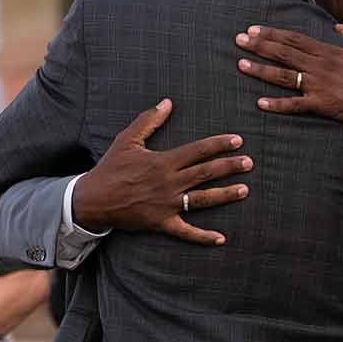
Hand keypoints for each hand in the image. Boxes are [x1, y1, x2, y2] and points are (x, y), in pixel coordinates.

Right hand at [69, 98, 253, 244]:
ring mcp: (167, 205)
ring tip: (245, 190)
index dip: (219, 144)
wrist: (93, 199)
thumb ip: (149, 120)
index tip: (238, 140)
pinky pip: (186, 232)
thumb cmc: (110, 168)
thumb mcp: (127, 139)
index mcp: (163, 162)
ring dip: (225, 194)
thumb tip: (167, 102)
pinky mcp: (161, 223)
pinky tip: (221, 238)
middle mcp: (169, 183)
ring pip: (202, 199)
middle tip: (249, 163)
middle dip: (230, 167)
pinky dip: (203, 237)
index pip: (198, 150)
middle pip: (206, 173)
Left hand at [235, 25, 342, 130]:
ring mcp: (319, 86)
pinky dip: (277, 105)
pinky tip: (260, 103)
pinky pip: (295, 105)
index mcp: (328, 51)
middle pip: (283, 53)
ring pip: (284, 76)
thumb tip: (338, 26)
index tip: (254, 30)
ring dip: (261, 71)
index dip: (272, 34)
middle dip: (259, 46)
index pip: (294, 39)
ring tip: (241, 65)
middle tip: (238, 41)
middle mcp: (320, 66)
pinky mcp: (322, 105)